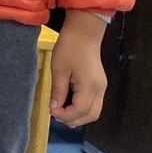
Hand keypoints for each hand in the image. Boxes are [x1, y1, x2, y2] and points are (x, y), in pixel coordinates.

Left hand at [49, 11, 108, 126]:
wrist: (84, 33)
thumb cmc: (69, 48)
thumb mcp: (59, 70)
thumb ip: (58, 91)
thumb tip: (54, 108)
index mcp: (90, 86)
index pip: (79, 110)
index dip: (64, 115)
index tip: (50, 110)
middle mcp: (100, 90)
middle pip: (90, 115)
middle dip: (73, 119)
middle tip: (55, 113)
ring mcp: (102, 88)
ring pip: (94, 112)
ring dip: (79, 116)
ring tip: (62, 111)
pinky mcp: (100, 85)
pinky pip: (94, 104)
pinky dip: (83, 109)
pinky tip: (70, 105)